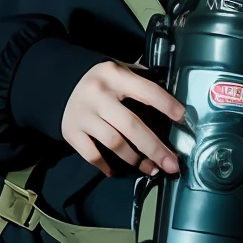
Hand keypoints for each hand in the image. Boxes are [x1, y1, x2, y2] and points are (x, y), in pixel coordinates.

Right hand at [62, 60, 183, 178]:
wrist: (61, 84)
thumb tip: (172, 107)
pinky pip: (91, 155)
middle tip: (172, 164)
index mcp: (115, 75)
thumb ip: (142, 83)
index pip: (145, 91)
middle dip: (154, 148)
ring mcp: (83, 114)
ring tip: (150, 168)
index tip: (182, 118)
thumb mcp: (120, 71)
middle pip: (131, 125)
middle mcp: (98, 94)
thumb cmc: (103, 81)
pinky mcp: (71, 132)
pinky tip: (116, 171)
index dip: (165, 104)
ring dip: (135, 159)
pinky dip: (105, 166)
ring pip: (114, 142)